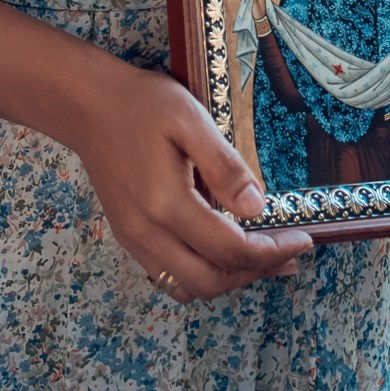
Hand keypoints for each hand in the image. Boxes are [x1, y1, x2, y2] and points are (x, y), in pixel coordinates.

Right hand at [63, 59, 309, 300]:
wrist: (86, 106)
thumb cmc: (139, 104)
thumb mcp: (189, 118)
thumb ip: (224, 165)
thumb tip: (257, 208)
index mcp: (167, 204)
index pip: (231, 249)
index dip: (272, 252)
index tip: (303, 240)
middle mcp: (147, 232)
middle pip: (212, 280)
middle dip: (256, 272)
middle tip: (287, 252)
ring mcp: (134, 238)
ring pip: (189, 286)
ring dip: (228, 279)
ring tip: (260, 258)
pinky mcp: (128, 236)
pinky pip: (168, 275)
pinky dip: (201, 273)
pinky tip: (220, 251)